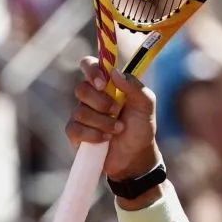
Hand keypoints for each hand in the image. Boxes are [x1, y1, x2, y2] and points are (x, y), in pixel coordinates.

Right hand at [67, 58, 161, 180]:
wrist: (136, 156)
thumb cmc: (141, 127)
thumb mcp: (146, 105)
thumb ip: (135, 87)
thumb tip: (114, 73)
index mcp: (107, 85)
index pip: (89, 65)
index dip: (91, 70)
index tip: (102, 83)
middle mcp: (91, 97)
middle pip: (81, 89)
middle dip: (101, 102)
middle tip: (117, 111)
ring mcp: (81, 115)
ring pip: (80, 112)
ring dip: (103, 122)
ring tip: (118, 129)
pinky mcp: (75, 133)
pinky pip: (75, 129)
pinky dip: (93, 135)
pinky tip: (106, 139)